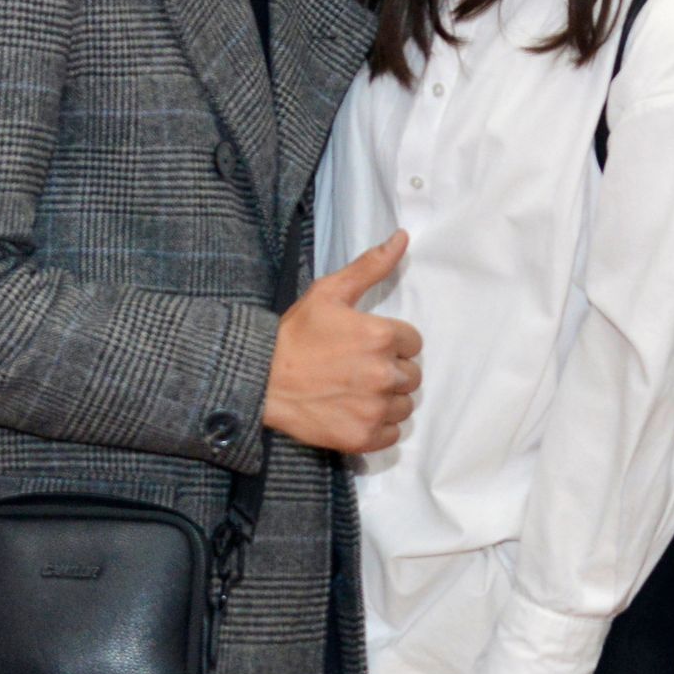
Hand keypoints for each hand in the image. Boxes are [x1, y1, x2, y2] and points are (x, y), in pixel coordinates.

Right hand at [262, 233, 421, 454]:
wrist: (261, 380)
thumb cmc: (296, 334)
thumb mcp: (329, 292)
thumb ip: (371, 266)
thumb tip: (403, 237)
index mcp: (381, 336)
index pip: (413, 342)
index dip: (391, 343)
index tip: (366, 346)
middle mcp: (384, 374)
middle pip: (412, 376)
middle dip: (391, 371)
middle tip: (359, 369)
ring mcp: (374, 409)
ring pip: (405, 406)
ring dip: (388, 400)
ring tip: (356, 392)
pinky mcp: (363, 437)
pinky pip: (392, 434)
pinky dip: (378, 426)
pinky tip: (355, 412)